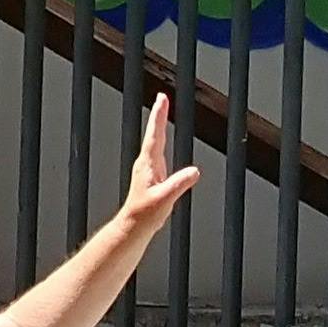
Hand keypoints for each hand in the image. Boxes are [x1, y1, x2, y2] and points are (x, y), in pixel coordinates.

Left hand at [120, 94, 203, 235]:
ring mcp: (147, 169)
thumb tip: (194, 171)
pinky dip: (161, 141)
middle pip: (154, 133)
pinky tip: (163, 143)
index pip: (155, 134)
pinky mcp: (150, 176)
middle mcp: (146, 163)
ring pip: (154, 142)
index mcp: (148, 164)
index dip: (159, 116)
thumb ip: (179, 184)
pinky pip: (157, 152)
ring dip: (159, 127)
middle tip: (162, 99)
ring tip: (162, 114)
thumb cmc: (144, 214)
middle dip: (159, 115)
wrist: (133, 227)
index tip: (162, 99)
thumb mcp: (164, 199)